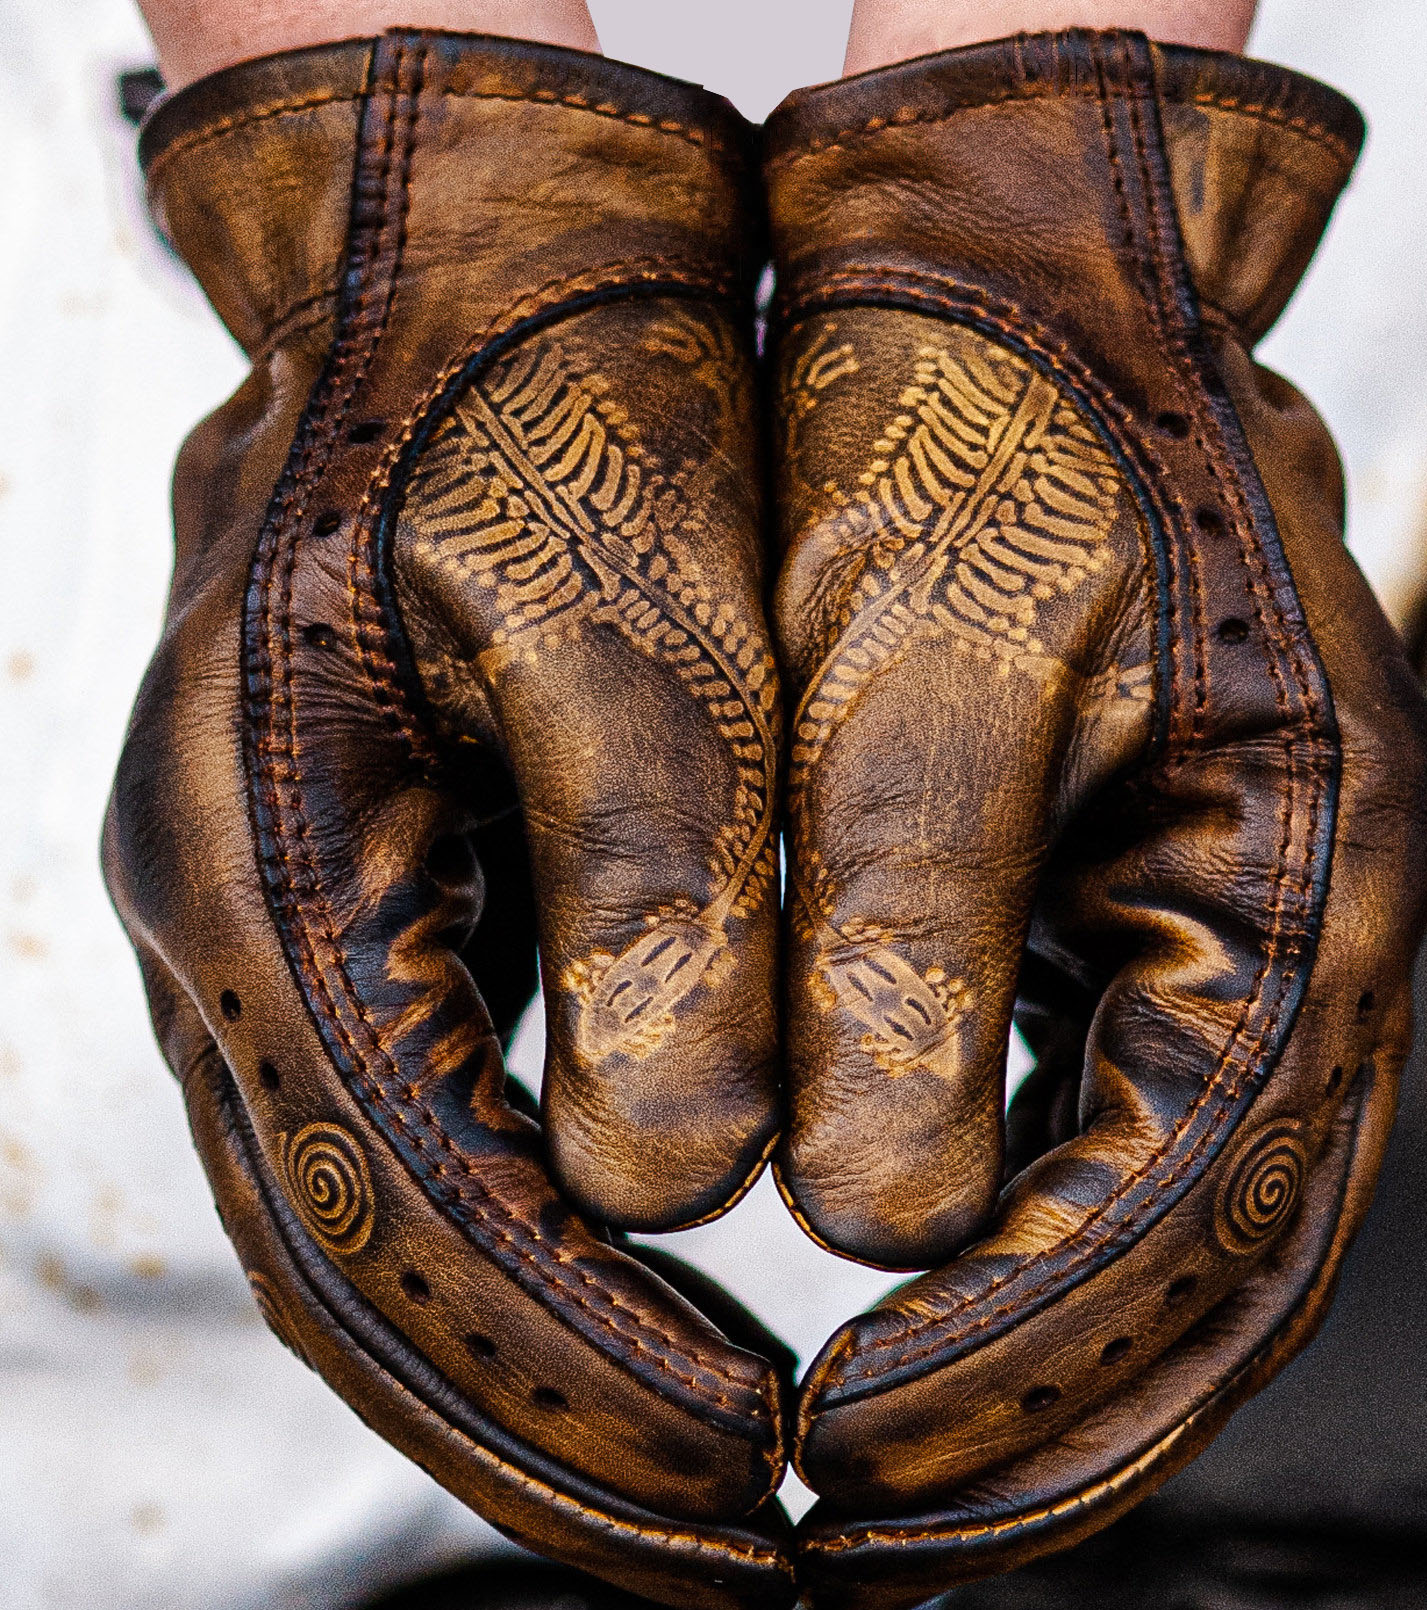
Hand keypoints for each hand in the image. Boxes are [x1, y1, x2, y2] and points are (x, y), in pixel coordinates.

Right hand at [104, 34, 792, 1608]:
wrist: (465, 253)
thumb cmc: (542, 387)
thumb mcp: (627, 615)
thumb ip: (661, 896)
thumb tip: (689, 1178)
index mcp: (279, 848)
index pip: (421, 1218)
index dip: (587, 1382)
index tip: (750, 1487)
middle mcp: (236, 913)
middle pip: (372, 1274)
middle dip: (552, 1435)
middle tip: (730, 1545)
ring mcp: (269, 919)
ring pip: (381, 1237)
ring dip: (536, 1377)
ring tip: (703, 1476)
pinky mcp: (341, 903)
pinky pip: (411, 1143)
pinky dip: (525, 1264)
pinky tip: (640, 1304)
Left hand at [763, 30, 1426, 1607]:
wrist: (1008, 279)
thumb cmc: (981, 414)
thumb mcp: (927, 660)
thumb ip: (900, 939)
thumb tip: (859, 1210)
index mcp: (1292, 866)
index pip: (1177, 1217)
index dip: (1009, 1369)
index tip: (847, 1458)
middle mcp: (1299, 921)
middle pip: (1207, 1271)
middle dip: (1037, 1426)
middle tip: (867, 1528)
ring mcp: (1245, 927)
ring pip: (1171, 1232)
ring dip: (1036, 1369)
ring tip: (887, 1473)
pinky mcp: (1166, 909)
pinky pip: (1122, 1142)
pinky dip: (1028, 1256)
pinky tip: (917, 1295)